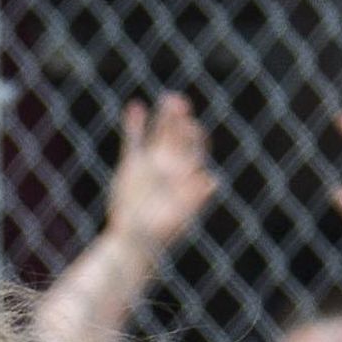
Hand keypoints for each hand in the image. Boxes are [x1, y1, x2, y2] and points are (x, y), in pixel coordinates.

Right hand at [103, 93, 217, 254]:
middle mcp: (170, 165)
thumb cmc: (159, 235)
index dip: (194, 135)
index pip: (195, 147)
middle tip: (178, 102)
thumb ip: (195, 196)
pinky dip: (133, 124)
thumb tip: (212, 180)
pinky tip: (134, 107)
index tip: (189, 128)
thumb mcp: (180, 216)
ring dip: (163, 116)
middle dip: (180, 119)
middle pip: (178, 135)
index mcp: (186, 174)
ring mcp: (150, 164)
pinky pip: (133, 141)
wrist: (133, 244)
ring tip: (168, 98)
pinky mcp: (130, 167)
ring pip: (158, 133)